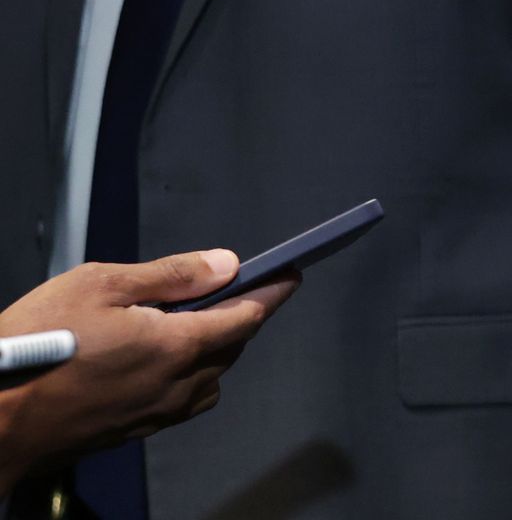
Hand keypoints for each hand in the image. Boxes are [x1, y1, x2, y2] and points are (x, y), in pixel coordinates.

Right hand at [0, 251, 298, 491]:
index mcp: (177, 346)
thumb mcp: (100, 284)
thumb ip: (171, 275)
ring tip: (192, 323)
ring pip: (209, 381)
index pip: (248, 316)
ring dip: (214, 351)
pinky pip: (181, 402)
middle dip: (241, 318)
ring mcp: (155, 415)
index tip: (291, 275)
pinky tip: (160, 361)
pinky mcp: (132, 432)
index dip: (273, 293)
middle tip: (233, 291)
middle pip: (231, 349)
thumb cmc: (35, 343)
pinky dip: (188, 377)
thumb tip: (227, 265)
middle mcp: (177, 386)